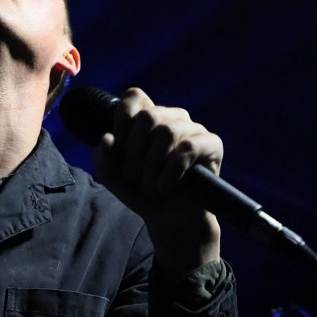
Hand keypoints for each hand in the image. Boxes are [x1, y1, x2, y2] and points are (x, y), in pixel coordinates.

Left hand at [93, 88, 222, 278]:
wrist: (170, 220)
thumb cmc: (142, 193)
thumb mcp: (114, 178)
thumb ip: (104, 158)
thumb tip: (107, 138)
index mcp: (148, 117)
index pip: (134, 96)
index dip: (122, 120)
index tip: (118, 148)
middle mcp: (172, 117)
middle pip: (148, 116)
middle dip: (134, 152)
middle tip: (133, 178)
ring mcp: (193, 129)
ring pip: (167, 131)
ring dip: (152, 165)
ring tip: (150, 187)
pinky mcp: (212, 144)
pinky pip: (188, 147)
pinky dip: (171, 171)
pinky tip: (166, 186)